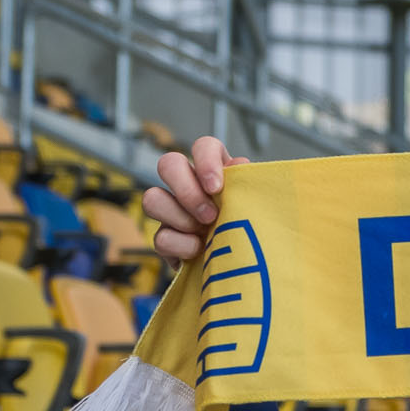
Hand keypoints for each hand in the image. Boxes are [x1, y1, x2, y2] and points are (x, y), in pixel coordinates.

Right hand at [142, 135, 251, 259]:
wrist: (245, 264)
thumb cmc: (255, 229)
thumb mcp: (258, 205)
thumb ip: (249, 184)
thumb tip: (238, 164)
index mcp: (217, 171)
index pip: (204, 146)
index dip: (205, 161)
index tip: (216, 187)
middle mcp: (190, 185)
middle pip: (168, 164)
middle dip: (186, 190)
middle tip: (210, 215)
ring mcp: (173, 211)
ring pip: (151, 198)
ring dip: (179, 217)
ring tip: (205, 233)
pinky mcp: (166, 238)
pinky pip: (159, 237)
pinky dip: (181, 246)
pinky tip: (200, 251)